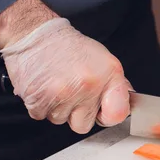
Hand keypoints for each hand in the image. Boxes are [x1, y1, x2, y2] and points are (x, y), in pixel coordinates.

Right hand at [0, 0, 131, 132]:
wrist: (36, 34)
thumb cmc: (69, 47)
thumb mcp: (103, 60)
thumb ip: (116, 85)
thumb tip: (123, 106)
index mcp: (107, 75)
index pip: (117, 114)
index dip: (108, 115)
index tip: (103, 110)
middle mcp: (86, 86)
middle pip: (84, 125)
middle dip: (77, 113)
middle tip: (72, 91)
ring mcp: (61, 94)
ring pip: (61, 120)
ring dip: (58, 107)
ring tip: (57, 85)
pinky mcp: (37, 99)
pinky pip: (41, 116)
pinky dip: (41, 105)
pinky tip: (44, 87)